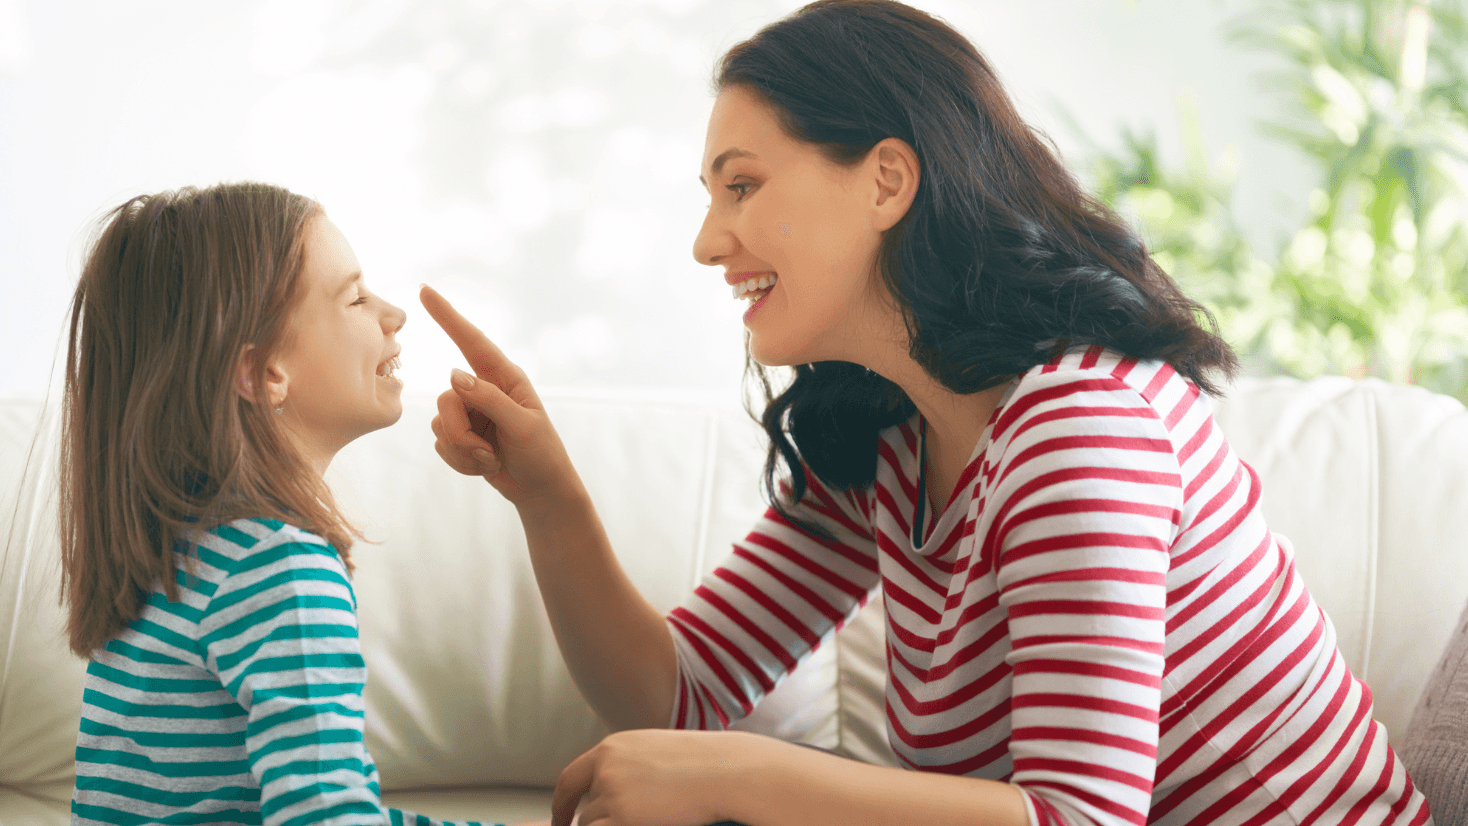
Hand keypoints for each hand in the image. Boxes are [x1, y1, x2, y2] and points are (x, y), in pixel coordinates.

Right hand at [419, 285, 578, 506]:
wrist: (540, 490)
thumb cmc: (541, 454)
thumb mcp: (522, 425)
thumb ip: (489, 399)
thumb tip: (454, 375)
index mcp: (505, 378)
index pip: (471, 340)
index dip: (447, 315)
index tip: (425, 290)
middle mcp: (483, 390)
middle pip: (447, 399)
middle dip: (462, 434)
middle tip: (488, 452)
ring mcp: (470, 413)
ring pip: (441, 424)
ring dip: (464, 451)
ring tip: (491, 460)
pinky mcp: (460, 435)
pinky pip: (441, 444)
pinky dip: (461, 462)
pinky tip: (485, 466)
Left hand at [551, 729, 769, 825]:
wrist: (726, 770)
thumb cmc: (704, 763)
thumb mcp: (656, 752)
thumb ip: (627, 766)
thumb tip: (607, 790)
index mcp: (613, 748)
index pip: (572, 778)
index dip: (563, 802)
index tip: (560, 819)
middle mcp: (606, 767)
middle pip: (584, 808)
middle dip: (596, 821)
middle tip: (613, 822)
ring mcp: (612, 792)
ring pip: (594, 824)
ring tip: (652, 815)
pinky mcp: (623, 816)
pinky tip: (649, 821)